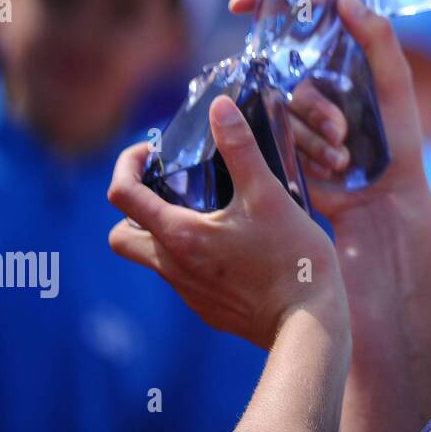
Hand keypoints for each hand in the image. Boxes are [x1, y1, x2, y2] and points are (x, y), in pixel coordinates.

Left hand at [108, 95, 347, 349]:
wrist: (308, 324)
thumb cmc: (292, 258)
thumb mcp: (269, 195)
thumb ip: (241, 149)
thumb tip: (219, 106)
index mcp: (180, 235)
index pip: (122, 196)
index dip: (126, 165)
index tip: (149, 151)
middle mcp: (173, 267)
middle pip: (122, 237)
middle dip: (133, 209)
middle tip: (167, 188)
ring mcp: (189, 292)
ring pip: (154, 258)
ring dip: (165, 232)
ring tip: (207, 212)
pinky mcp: (208, 309)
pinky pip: (184, 278)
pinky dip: (192, 256)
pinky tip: (233, 245)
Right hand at [227, 0, 430, 223]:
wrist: (383, 199)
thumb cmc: (398, 140)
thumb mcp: (396, 85)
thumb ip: (377, 38)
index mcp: (339, 51)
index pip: (297, 12)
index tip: (243, 1)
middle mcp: (311, 73)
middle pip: (285, 68)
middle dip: (314, 106)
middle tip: (342, 132)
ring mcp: (292, 105)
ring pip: (282, 106)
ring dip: (314, 135)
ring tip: (344, 156)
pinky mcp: (278, 136)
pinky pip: (275, 133)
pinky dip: (306, 150)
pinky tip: (331, 165)